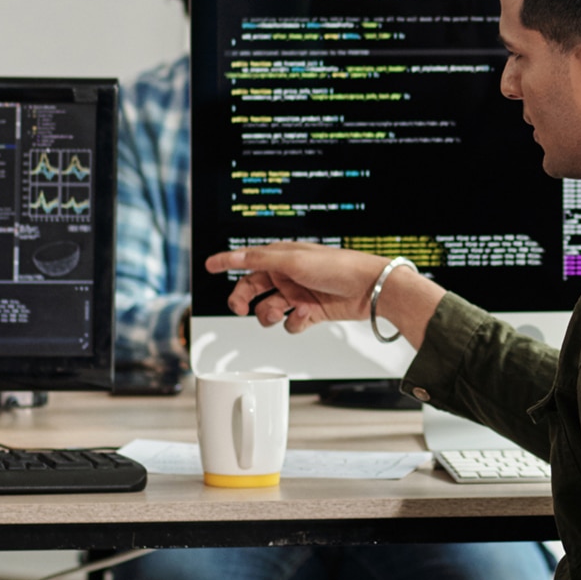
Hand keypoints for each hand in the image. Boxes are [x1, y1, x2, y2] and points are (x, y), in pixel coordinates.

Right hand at [205, 242, 444, 345]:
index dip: (227, 262)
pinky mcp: (310, 312)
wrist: (370, 289)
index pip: (247, 259)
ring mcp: (298, 294)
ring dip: (272, 314)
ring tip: (284, 311)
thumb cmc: (338, 267)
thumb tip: (234, 256)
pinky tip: (306, 315)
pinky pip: (290, 323)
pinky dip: (294, 322)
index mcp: (281, 257)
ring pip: (268, 309)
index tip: (209, 265)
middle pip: (252, 289)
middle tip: (240, 308)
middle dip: (243, 299)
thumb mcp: (293, 261)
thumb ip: (260, 260)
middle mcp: (287, 275)